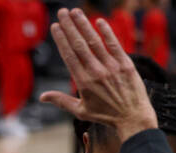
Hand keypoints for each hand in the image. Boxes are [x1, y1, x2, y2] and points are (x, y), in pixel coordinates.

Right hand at [39, 8, 156, 141]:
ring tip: (76, 12)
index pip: (69, 55)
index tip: (55, 27)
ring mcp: (112, 67)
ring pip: (95, 41)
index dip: (61, 39)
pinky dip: (107, 32)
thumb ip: (61, 101)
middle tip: (62, 12)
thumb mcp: (81, 111)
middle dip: (69, 26)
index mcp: (83, 83)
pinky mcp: (126, 64)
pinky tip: (99, 21)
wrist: (133, 118)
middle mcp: (96, 72)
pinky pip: (114, 44)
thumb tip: (42, 97)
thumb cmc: (106, 115)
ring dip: (84, 24)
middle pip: (79, 44)